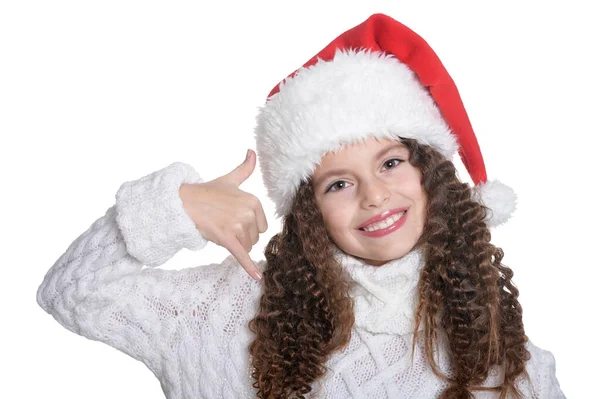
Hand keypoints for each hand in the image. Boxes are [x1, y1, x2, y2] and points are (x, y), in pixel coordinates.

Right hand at [179, 149, 267, 280]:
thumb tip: (253, 151)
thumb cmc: (206, 193)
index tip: (232, 218)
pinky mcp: (228, 239)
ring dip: (234, 244)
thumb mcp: (229, 180)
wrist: (183, 203)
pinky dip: (249, 268)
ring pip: (246, 247)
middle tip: (223, 223)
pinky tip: (257, 278)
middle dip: (241, 236)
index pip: (261, 226)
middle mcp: (248, 212)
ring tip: (218, 229)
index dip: (247, 226)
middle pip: (254, 238)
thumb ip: (244, 168)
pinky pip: (242, 256)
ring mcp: (238, 226)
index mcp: (253, 200)